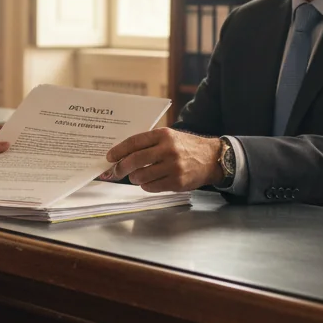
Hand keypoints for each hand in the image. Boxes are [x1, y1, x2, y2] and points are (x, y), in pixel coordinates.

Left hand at [102, 127, 222, 191]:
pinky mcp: (177, 182)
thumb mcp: (170, 136)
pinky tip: (148, 182)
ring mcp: (173, 167)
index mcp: (163, 135)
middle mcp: (168, 150)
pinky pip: (152, 187)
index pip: (134, 142)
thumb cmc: (186, 147)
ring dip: (134, 178)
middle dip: (120, 168)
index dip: (118, 150)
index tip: (110, 157)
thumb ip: (149, 143)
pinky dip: (146, 186)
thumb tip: (123, 154)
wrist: (212, 158)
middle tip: (114, 172)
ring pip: (141, 176)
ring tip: (135, 176)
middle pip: (134, 160)